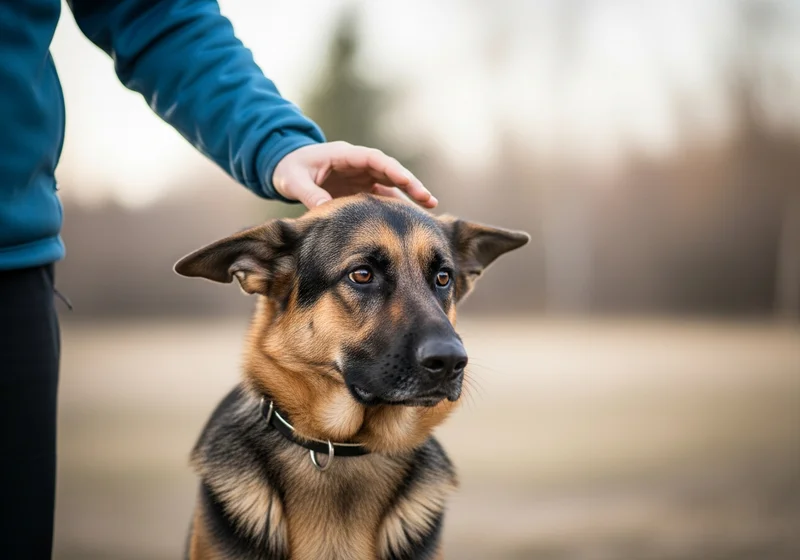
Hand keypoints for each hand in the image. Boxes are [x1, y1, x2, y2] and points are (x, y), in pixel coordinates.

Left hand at [272, 142, 436, 208]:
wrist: (286, 168)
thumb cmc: (289, 169)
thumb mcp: (294, 180)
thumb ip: (309, 193)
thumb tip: (324, 210)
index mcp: (345, 155)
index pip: (375, 159)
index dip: (393, 170)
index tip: (408, 181)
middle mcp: (358, 164)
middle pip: (390, 171)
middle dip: (411, 184)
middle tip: (429, 200)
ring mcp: (361, 176)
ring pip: (390, 185)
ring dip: (408, 196)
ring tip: (429, 211)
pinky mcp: (360, 189)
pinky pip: (382, 196)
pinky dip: (395, 206)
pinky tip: (409, 219)